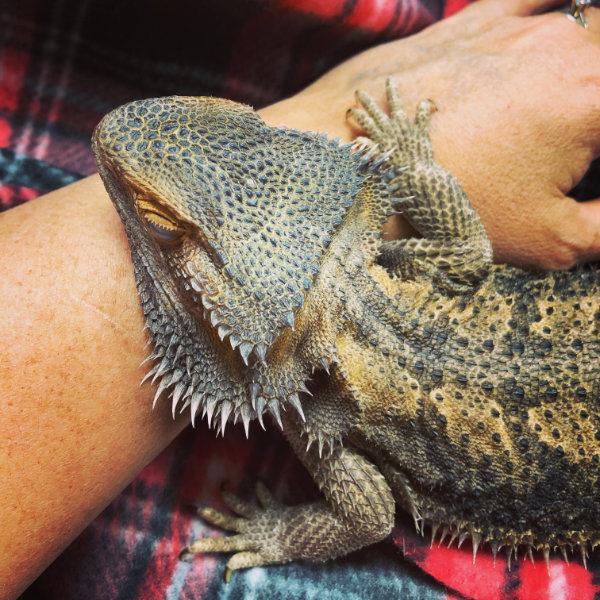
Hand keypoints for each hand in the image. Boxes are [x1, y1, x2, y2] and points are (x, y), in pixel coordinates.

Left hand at [262, 0, 599, 269]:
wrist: (361, 172)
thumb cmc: (453, 209)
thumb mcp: (550, 239)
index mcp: (593, 99)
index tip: (586, 166)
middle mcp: (564, 48)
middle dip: (593, 102)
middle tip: (573, 140)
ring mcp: (519, 25)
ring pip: (584, 22)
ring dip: (585, 57)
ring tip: (554, 108)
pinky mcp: (476, 18)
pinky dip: (554, 6)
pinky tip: (557, 27)